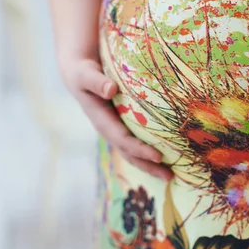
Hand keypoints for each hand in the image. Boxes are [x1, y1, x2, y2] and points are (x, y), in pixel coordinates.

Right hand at [61, 57, 173, 180]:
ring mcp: (116, 128)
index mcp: (101, 120)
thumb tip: (111, 89)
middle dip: (148, 165)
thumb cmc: (82, 72)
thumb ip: (96, 81)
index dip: (139, 149)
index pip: (122, 139)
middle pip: (129, 153)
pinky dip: (151, 149)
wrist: (77, 72)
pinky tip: (169, 155)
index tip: (158, 156)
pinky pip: (138, 139)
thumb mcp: (85, 74)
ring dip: (150, 164)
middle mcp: (109, 129)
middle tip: (169, 177)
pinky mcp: (123, 124)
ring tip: (171, 175)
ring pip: (133, 151)